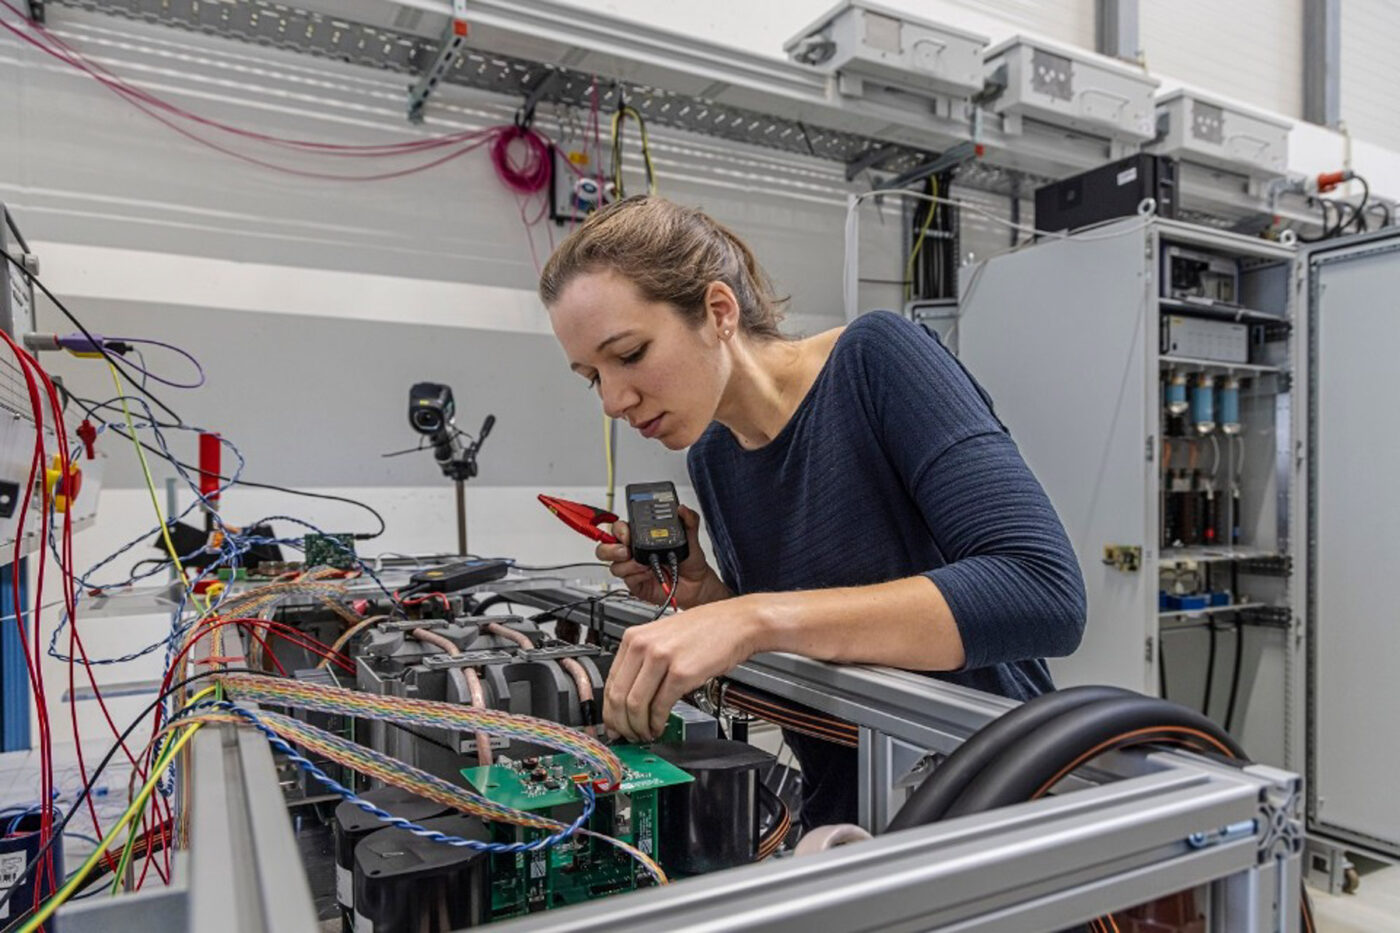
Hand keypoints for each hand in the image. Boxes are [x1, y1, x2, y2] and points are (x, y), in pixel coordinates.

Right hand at [595, 505, 725, 607]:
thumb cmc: (690, 560)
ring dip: (628, 565)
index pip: (619, 529)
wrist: (697, 583)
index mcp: (641, 537)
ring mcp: (633, 568)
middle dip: (611, 549)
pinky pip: (627, 579)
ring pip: (614, 566)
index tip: (627, 533)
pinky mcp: (636, 583)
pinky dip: (636, 576)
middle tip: (626, 551)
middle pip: (607, 548)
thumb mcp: (691, 537)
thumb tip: (683, 509)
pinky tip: (648, 573)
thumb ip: (689, 520)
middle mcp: (634, 552)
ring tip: (644, 565)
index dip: (619, 530)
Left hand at [603, 597, 762, 741]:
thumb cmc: (705, 630)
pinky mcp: (681, 673)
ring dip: (638, 727)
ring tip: (645, 733)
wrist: (736, 623)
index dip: (609, 710)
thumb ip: (643, 663)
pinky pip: (660, 706)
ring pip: (635, 705)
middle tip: (627, 736)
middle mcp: (643, 646)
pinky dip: (657, 722)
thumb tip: (628, 697)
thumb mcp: (663, 638)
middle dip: (620, 724)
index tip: (613, 724)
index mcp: (634, 637)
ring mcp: (661, 658)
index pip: (609, 682)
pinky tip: (660, 726)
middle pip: (618, 696)